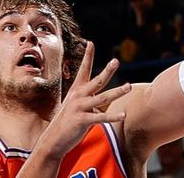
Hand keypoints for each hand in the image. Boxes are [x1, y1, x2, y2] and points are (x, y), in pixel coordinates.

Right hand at [35, 42, 129, 159]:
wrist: (53, 140)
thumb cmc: (66, 123)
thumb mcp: (74, 107)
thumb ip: (87, 102)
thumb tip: (98, 103)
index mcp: (76, 90)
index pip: (83, 69)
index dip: (87, 56)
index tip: (91, 43)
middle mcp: (78, 96)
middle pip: (96, 81)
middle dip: (107, 71)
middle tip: (115, 61)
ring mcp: (80, 107)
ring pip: (102, 97)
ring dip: (117, 92)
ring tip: (129, 86)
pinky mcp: (82, 120)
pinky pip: (101, 117)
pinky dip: (113, 116)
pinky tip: (123, 114)